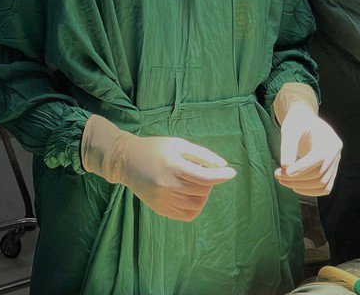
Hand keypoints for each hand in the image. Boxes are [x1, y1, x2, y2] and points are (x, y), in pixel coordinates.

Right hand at [118, 135, 236, 220]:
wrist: (127, 160)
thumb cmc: (156, 148)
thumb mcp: (178, 144)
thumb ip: (202, 155)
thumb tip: (223, 166)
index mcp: (172, 166)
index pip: (205, 177)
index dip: (221, 176)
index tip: (232, 172)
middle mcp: (167, 186)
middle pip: (202, 190)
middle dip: (209, 180)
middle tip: (199, 169)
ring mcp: (163, 200)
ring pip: (197, 204)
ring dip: (203, 193)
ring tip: (194, 181)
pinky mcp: (160, 209)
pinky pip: (187, 215)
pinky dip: (195, 206)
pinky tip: (190, 194)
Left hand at [274, 102, 341, 196]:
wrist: (304, 120)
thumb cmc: (297, 123)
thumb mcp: (290, 130)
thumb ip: (288, 147)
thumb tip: (285, 168)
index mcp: (329, 138)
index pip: (318, 157)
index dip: (302, 167)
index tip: (285, 173)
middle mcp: (335, 151)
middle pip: (320, 173)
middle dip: (298, 178)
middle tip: (277, 175)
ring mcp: (335, 162)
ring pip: (323, 184)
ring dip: (302, 187)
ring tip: (282, 180)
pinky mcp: (331, 170)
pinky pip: (325, 187)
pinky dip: (310, 191)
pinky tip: (294, 186)